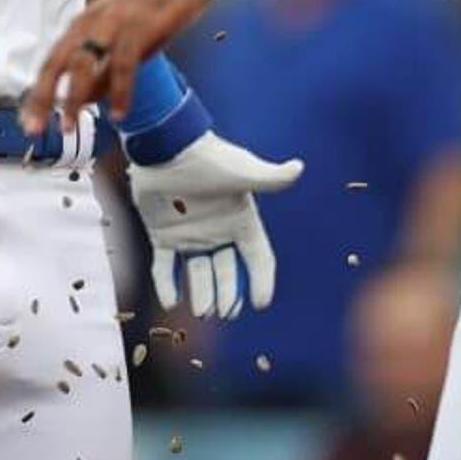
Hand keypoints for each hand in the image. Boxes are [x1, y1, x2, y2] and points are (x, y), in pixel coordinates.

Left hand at [24, 0, 223, 138]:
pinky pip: (123, 65)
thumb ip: (102, 68)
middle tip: (35, 128)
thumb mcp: (121, 38)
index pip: (51, 62)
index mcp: (84, 23)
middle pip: (57, 62)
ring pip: (84, 63)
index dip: (38, 93)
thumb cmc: (154, 7)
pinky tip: (118, 112)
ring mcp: (114, 22)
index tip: (30, 120)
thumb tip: (84, 101)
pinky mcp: (139, 27)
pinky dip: (119, 92)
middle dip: (43, 97)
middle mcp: (92, 21)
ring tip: (71, 125)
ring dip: (74, 98)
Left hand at [130, 133, 302, 318]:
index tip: (261, 303)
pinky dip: (166, 284)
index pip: (258, 256)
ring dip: (201, 294)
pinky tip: (170, 302)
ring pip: (198, 274)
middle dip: (228, 295)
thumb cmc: (206, 159)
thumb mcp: (241, 171)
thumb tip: (298, 168)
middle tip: (225, 313)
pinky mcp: (162, 234)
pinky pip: (164, 267)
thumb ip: (269, 177)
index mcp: (240, 220)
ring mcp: (189, 234)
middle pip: (227, 271)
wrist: (166, 147)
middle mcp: (217, 231)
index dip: (262, 279)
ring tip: (203, 312)